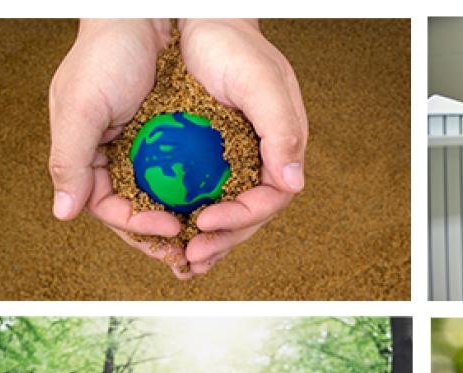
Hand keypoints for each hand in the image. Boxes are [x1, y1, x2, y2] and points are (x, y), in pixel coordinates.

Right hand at [48, 19, 190, 276]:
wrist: (142, 13)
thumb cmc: (104, 53)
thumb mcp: (80, 106)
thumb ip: (69, 160)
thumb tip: (62, 214)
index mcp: (87, 160)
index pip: (110, 209)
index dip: (138, 227)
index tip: (170, 229)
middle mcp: (115, 160)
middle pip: (140, 211)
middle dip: (165, 236)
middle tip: (197, 254)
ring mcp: (146, 151)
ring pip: (166, 199)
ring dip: (187, 220)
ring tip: (213, 234)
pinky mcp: (174, 137)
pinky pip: (188, 174)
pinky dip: (202, 191)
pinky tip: (224, 200)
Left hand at [179, 19, 307, 274]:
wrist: (200, 21)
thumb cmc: (233, 45)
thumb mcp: (260, 82)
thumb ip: (281, 130)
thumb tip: (294, 184)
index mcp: (282, 148)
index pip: (269, 199)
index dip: (240, 219)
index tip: (204, 223)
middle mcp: (260, 159)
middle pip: (247, 215)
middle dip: (221, 242)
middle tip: (191, 258)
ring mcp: (233, 160)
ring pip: (224, 211)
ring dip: (205, 240)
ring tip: (182, 260)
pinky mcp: (205, 157)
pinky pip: (199, 195)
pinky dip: (186, 217)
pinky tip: (168, 231)